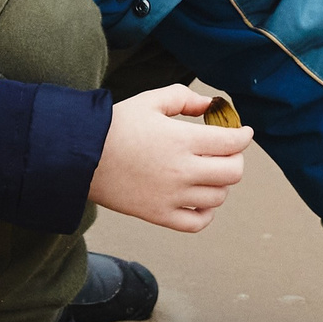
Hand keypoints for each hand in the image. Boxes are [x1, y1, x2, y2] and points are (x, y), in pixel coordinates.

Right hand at [89, 85, 253, 232]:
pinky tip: (201, 199)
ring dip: (221, 184)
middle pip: (233, 172)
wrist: (79, 156)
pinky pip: (197, 223)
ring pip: (219, 197)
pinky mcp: (158, 214)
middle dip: (235, 159)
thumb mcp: (150, 101)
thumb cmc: (115, 126)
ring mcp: (171, 196)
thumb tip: (210, 105)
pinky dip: (207, 213)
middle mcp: (181, 170)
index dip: (243, 135)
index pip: (232, 142)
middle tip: (226, 152)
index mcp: (182, 140)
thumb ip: (184, 99)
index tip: (242, 132)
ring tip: (209, 172)